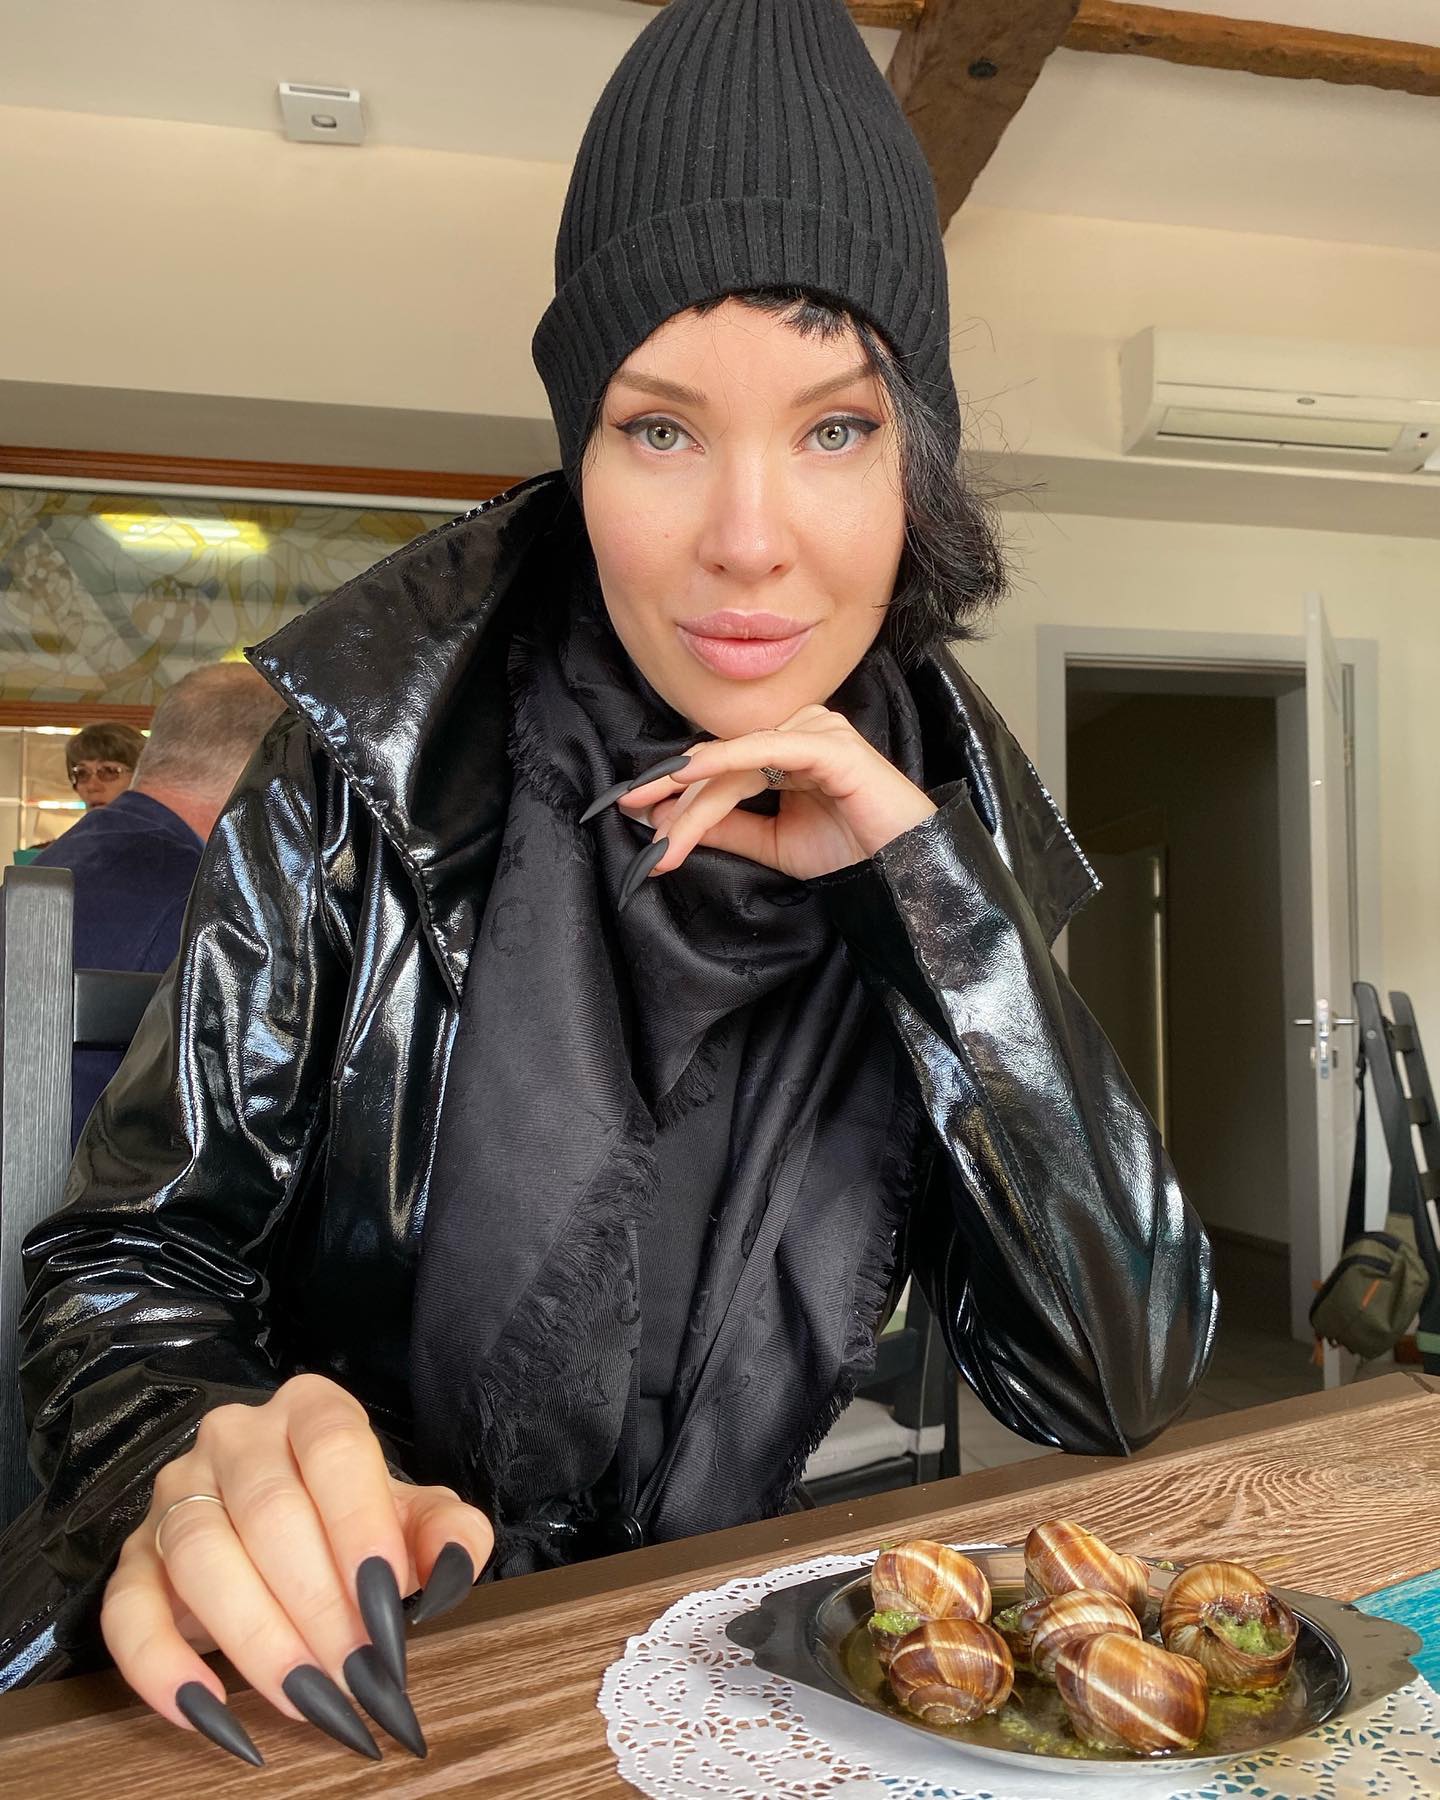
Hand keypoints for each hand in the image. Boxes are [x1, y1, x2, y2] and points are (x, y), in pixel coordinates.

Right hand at [100, 1373, 492, 1766]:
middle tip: (358, 1674)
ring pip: (202, 1556)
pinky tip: (210, 1710)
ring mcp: (176, 1493)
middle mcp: (236, 1437)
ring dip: (257, 1638)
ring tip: (308, 1699)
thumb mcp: (412, 1518)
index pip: (334, 1447)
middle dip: (319, 1602)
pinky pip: (128, 1612)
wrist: (290, 1532)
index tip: (386, 1596)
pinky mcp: (135, 1557)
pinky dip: (162, 1666)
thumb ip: (448, 1531)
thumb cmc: (356, 1522)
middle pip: (270, 1509)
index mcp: (311, 1408)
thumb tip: (453, 1563)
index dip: (360, 1521)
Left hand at [618, 704, 934, 883]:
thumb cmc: (851, 852)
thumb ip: (726, 827)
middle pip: (722, 765)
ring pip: (737, 764)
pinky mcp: (829, 744)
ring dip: (696, 803)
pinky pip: (766, 748)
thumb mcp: (772, 842)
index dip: (677, 794)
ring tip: (666, 838)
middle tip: (646, 837)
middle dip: (679, 805)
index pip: (722, 768)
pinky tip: (690, 774)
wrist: (905, 871)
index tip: (636, 817)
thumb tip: (669, 820)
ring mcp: (816, 731)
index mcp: (788, 747)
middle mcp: (800, 730)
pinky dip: (725, 760)